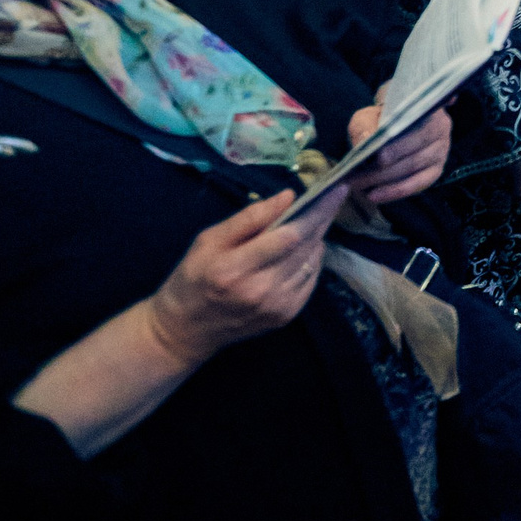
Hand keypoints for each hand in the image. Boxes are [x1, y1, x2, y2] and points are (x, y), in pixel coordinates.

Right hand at [146, 187, 346, 367]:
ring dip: (317, 239)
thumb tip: (288, 197)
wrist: (185, 330)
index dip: (316, 211)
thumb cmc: (192, 278)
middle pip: (306, 248)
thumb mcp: (209, 240)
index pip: (289, 236)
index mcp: (235, 269)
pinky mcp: (286, 317)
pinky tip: (302, 249)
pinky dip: (311, 260)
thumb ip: (249, 218)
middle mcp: (260, 291)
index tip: (334, 189)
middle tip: (330, 198)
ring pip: (313, 263)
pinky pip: (311, 280)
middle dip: (322, 220)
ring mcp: (276, 308)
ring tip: (313, 221)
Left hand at [345, 102, 452, 204]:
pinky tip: (375, 196)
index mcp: (428, 110)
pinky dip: (395, 192)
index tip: (378, 158)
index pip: (416, 130)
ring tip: (358, 187)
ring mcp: (441, 151)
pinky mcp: (436, 170)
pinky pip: (418, 184)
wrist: (395, 124)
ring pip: (413, 169)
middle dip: (382, 169)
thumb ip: (365, 126)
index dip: (399, 146)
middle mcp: (442, 130)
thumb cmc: (381, 119)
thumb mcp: (368, 116)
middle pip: (413, 153)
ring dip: (384, 182)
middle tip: (355, 179)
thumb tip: (365, 140)